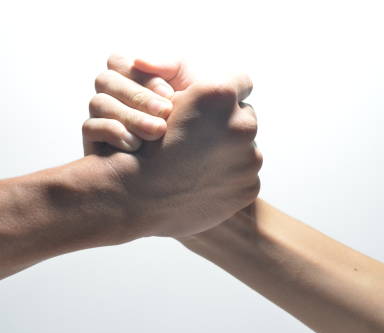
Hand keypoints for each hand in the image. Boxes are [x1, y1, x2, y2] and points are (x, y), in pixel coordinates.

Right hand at [83, 55, 261, 238]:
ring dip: (227, 154)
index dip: (223, 95)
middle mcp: (242, 125)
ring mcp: (249, 160)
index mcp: (220, 96)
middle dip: (227, 126)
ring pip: (246, 149)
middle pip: (244, 118)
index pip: (240, 82)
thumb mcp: (159, 100)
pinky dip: (227, 180)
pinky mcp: (248, 188)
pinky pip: (243, 178)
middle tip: (200, 139)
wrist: (134, 198)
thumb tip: (212, 82)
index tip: (210, 107)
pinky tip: (202, 183)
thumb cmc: (141, 145)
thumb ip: (189, 84)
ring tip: (198, 164)